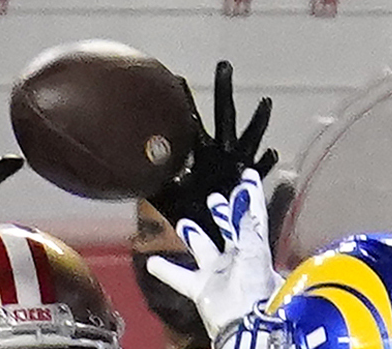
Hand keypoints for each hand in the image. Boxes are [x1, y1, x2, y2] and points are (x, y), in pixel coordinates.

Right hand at [146, 172, 283, 344]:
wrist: (245, 328)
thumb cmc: (255, 292)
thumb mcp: (254, 250)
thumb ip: (246, 223)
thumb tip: (244, 195)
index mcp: (255, 249)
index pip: (253, 217)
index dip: (251, 197)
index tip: (248, 176)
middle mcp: (238, 261)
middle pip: (230, 232)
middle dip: (224, 214)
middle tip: (216, 199)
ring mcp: (219, 275)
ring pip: (204, 251)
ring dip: (195, 237)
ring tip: (184, 224)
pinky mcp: (202, 291)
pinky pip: (181, 277)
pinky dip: (166, 270)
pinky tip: (152, 261)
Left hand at [152, 61, 277, 245]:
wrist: (208, 239)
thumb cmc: (189, 216)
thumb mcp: (164, 196)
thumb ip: (148, 182)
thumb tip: (119, 173)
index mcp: (201, 153)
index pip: (191, 121)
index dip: (185, 101)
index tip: (176, 78)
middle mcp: (221, 154)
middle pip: (223, 116)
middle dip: (223, 91)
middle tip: (223, 65)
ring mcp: (236, 166)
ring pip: (249, 138)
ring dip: (257, 121)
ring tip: (265, 103)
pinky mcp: (248, 184)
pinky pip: (258, 173)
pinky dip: (264, 164)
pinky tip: (271, 153)